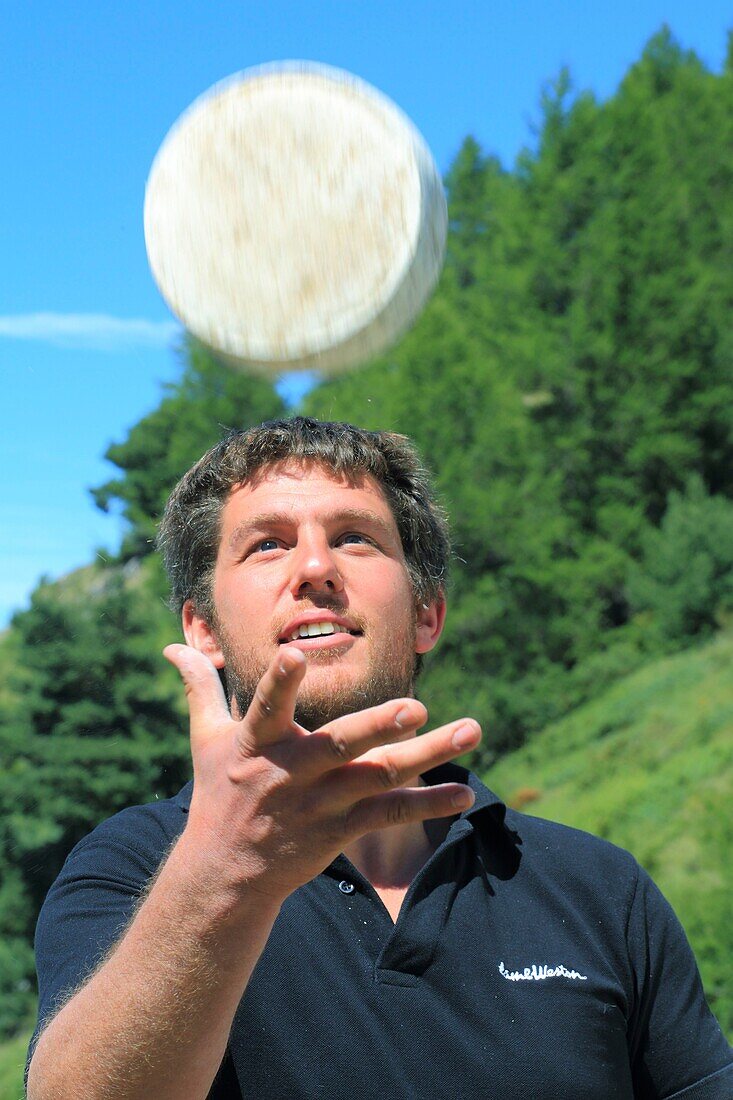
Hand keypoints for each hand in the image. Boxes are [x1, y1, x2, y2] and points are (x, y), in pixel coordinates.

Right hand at [164, 644, 480, 904]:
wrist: (224, 874)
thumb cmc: (220, 793)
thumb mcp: (205, 740)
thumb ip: (199, 688)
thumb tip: (171, 648)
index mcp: (257, 743)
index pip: (266, 705)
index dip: (280, 681)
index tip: (293, 652)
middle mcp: (291, 773)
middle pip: (338, 745)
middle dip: (376, 727)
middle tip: (414, 707)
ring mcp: (319, 804)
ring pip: (379, 777)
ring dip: (428, 755)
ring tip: (472, 730)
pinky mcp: (340, 830)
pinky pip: (389, 815)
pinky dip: (428, 803)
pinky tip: (466, 793)